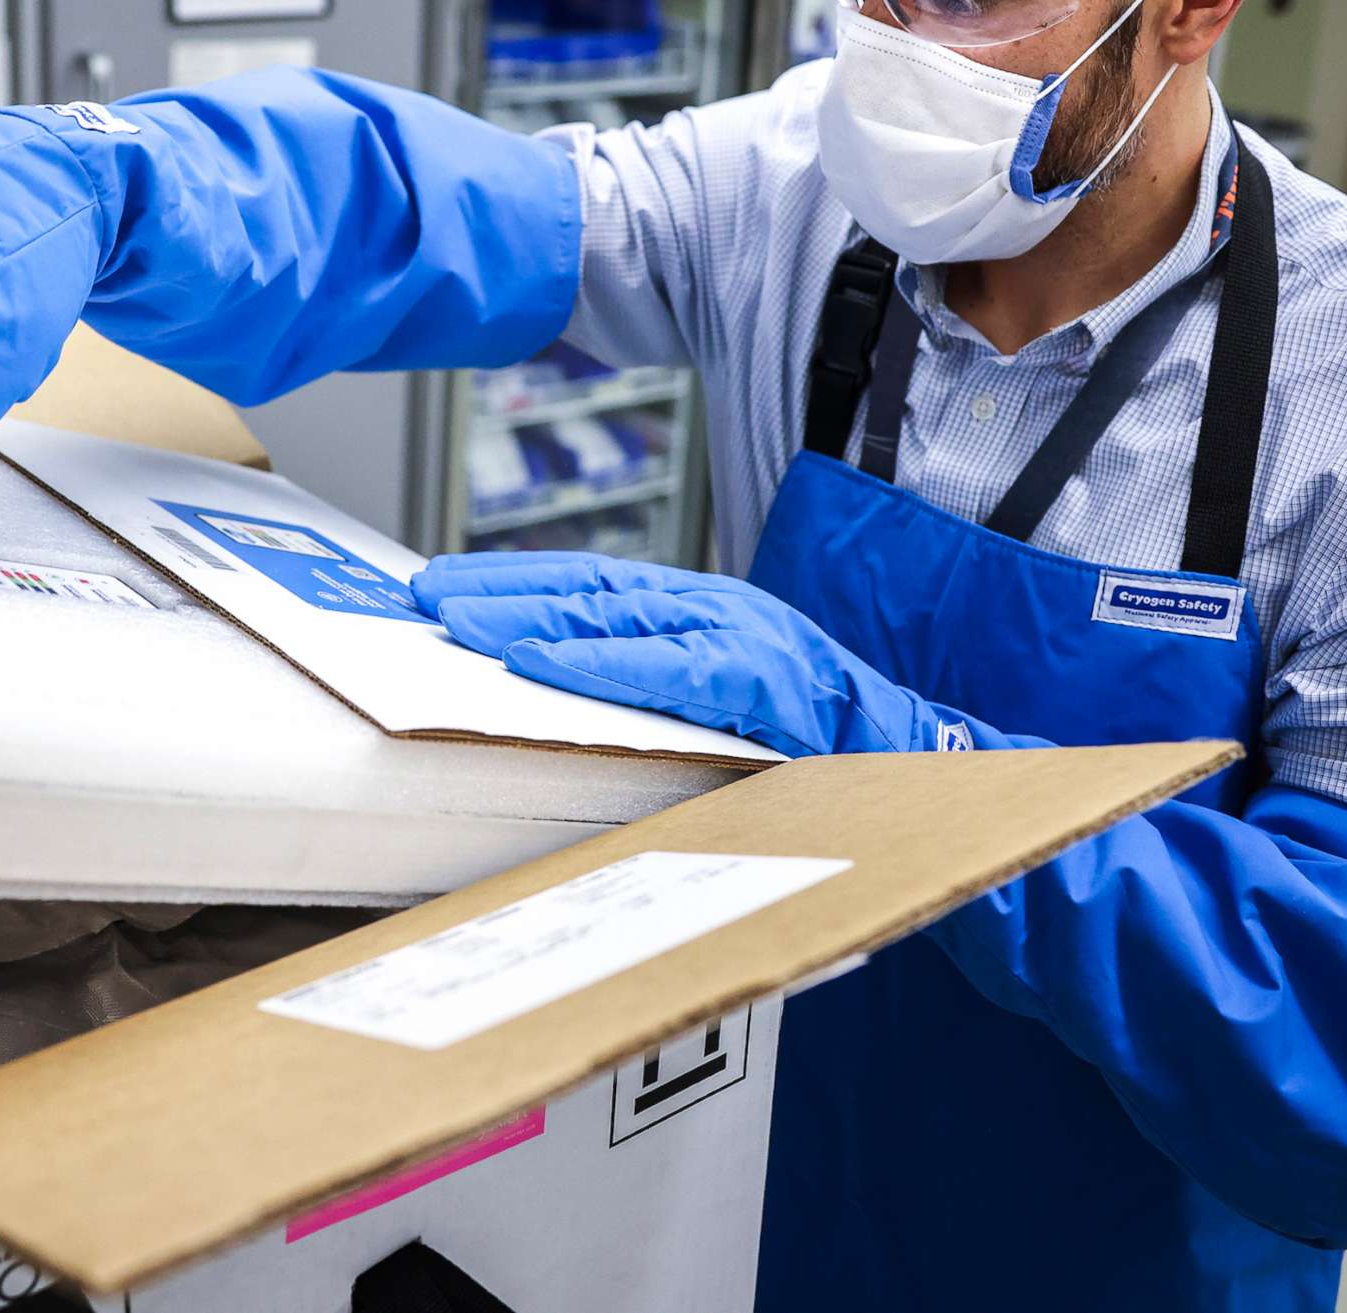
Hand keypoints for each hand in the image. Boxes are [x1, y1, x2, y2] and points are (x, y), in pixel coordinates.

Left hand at [410, 551, 985, 757]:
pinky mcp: (760, 681)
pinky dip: (595, 662)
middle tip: (425, 594)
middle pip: (588, 589)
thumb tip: (559, 691)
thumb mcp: (725, 704)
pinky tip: (537, 661)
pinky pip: (663, 669)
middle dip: (501, 588)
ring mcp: (742, 639)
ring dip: (527, 613)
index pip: (595, 586)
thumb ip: (658, 690)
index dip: (518, 581)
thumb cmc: (820, 747)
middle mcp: (718, 610)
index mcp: (705, 614)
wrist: (921, 766)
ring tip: (458, 617)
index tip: (446, 585)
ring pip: (615, 614)